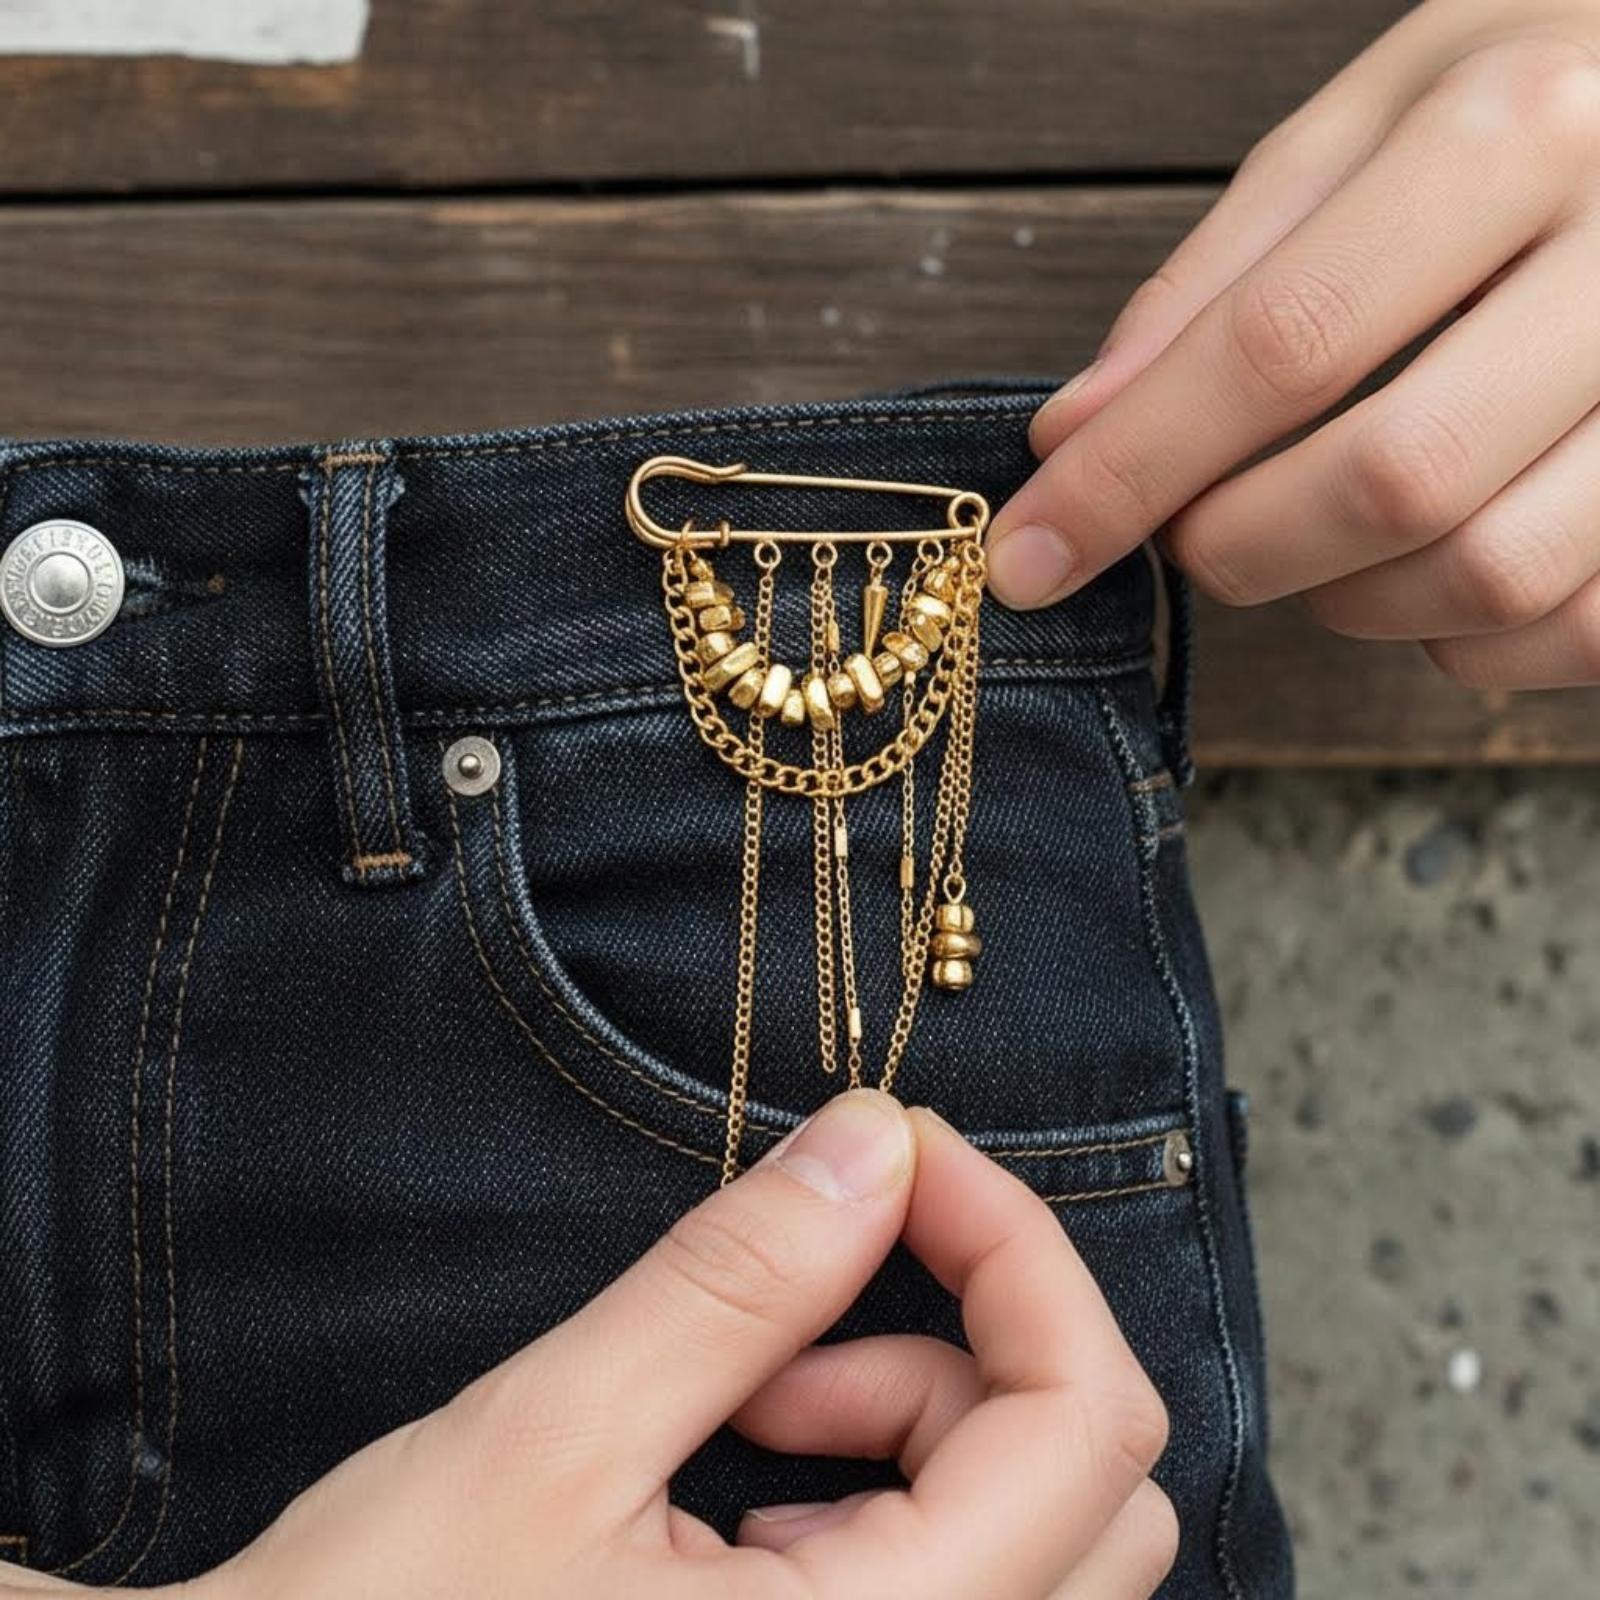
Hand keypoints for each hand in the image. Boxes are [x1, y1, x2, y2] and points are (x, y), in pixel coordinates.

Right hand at [2, 1091, 1174, 1599]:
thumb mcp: (554, 1440)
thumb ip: (739, 1283)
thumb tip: (876, 1140)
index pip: (1081, 1420)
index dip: (1014, 1245)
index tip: (906, 1154)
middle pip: (1095, 1487)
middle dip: (975, 1344)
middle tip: (806, 1314)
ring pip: (1043, 1540)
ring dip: (924, 1427)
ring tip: (755, 1410)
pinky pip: (969, 1592)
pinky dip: (893, 1504)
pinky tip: (751, 1503)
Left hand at [990, 0, 1599, 689]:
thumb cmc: (1539, 94)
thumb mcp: (1369, 122)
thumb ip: (1216, 279)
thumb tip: (1073, 434)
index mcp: (1523, 131)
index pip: (1283, 345)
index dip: (1131, 472)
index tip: (1029, 553)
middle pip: (1392, 480)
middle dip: (1238, 546)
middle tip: (1189, 532)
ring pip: (1492, 576)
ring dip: (1349, 598)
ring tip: (1313, 530)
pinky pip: (1575, 628)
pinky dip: (1460, 635)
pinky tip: (1424, 559)